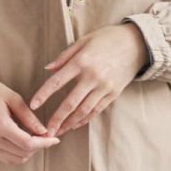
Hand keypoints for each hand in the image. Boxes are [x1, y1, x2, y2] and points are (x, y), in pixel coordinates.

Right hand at [0, 78, 61, 165]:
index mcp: (0, 125)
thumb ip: (29, 117)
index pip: (27, 143)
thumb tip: (44, 132)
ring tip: (35, 138)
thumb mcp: (13, 99)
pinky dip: (20, 155)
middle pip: (23, 154)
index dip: (44, 143)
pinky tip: (24, 143)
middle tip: (45, 135)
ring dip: (30, 152)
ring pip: (17, 160)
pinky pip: (8, 159)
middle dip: (39, 147)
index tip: (55, 139)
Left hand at [29, 23, 148, 136]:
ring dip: (70, 123)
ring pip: (83, 110)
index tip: (33, 105)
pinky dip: (84, 119)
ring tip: (59, 132)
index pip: (57, 81)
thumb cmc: (107, 39)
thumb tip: (48, 69)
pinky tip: (75, 125)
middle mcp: (92, 77)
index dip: (44, 94)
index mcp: (82, 62)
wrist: (136, 44)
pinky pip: (96, 110)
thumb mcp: (84, 41)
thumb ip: (65, 56)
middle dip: (57, 119)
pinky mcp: (113, 93)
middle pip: (70, 103)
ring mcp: (104, 87)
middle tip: (46, 131)